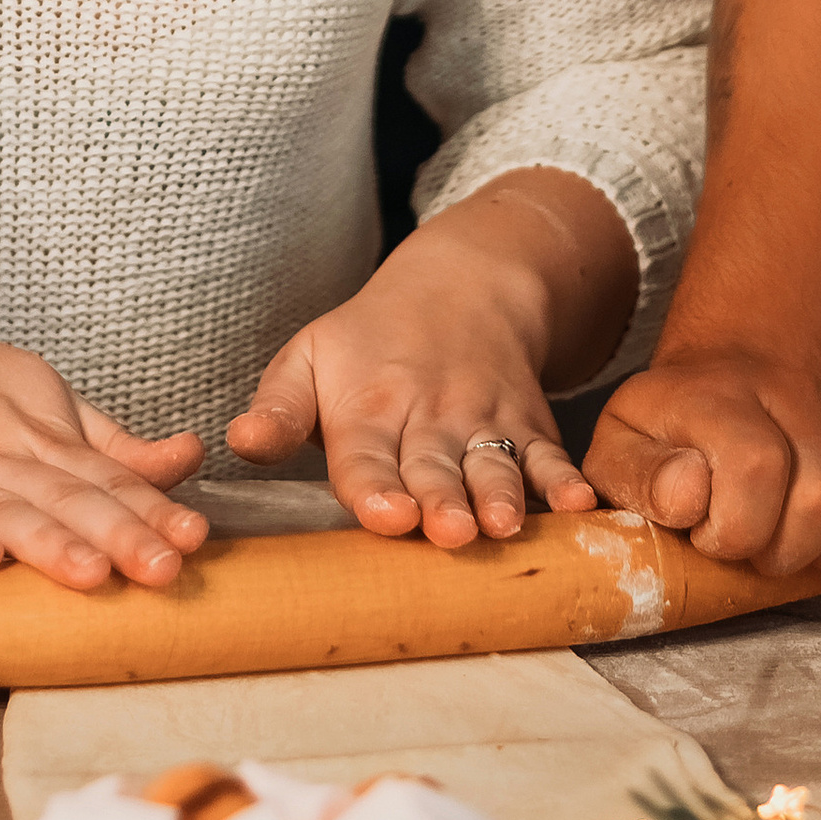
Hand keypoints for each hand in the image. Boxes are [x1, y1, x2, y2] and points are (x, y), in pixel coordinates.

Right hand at [0, 248, 209, 594]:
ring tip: (91, 575)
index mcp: (37, 426)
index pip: (106, 473)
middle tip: (167, 570)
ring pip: (4, 509)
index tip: (196, 540)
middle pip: (67, 495)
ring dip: (47, 543)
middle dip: (119, 532)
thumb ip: (108, 440)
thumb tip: (187, 459)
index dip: (151, 507)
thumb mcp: (37, 391)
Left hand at [227, 189, 611, 547]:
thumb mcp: (310, 357)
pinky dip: (567, 480)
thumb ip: (278, 408)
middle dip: (442, 503)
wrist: (465, 285)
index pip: (366, 456)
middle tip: (448, 534)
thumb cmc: (371, 341)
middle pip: (434, 468)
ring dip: (501, 496)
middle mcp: (430, 417)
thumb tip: (238, 442)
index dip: (375, 488)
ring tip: (504, 524)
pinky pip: (550, 454)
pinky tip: (582, 505)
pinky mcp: (529, 426)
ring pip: (493, 464)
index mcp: (368, 408)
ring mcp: (485, 422)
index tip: (385, 515)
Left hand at [584, 350, 820, 578]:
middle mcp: (795, 396)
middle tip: (755, 552)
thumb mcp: (620, 449)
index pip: (757, 465)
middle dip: (785, 551)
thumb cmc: (669, 433)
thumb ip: (636, 475)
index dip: (734, 528)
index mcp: (720, 396)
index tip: (709, 538)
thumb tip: (690, 493)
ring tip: (802, 553)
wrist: (727, 377)